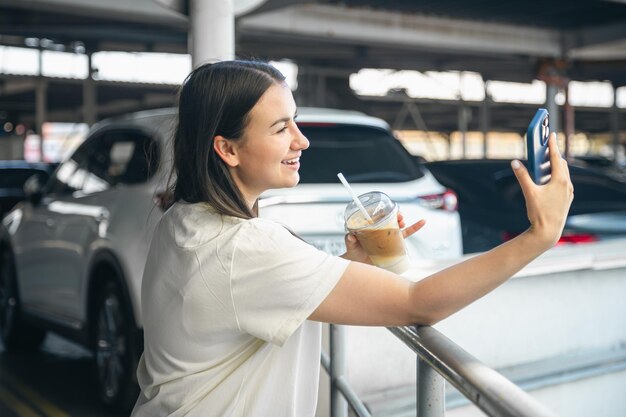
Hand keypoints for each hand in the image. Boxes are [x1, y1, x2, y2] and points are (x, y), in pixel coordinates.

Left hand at [341, 212, 425, 262]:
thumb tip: (350, 236)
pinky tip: (422, 221)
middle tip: (398, 217)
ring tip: (402, 221)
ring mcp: (388, 236)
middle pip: (391, 218)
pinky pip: (407, 235)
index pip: (379, 215)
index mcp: (371, 225)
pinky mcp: (395, 243)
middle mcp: (381, 228)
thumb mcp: (351, 245)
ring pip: (399, 225)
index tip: (387, 211)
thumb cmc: (353, 252)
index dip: (384, 211)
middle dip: (396, 215)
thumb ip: (350, 240)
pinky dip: (415, 228)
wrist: (358, 264)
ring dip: (403, 220)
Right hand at [511, 133, 573, 247]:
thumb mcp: (529, 193)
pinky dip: (557, 175)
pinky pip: (564, 182)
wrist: (548, 231)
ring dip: (555, 165)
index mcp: (560, 180)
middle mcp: (567, 184)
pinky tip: (550, 178)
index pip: (556, 157)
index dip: (552, 145)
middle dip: (554, 154)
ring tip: (547, 160)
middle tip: (547, 145)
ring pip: (564, 173)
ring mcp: (568, 192)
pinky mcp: (567, 199)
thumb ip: (522, 176)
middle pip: (561, 164)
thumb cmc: (539, 213)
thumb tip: (515, 162)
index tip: (551, 134)